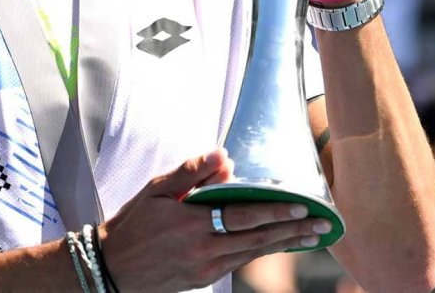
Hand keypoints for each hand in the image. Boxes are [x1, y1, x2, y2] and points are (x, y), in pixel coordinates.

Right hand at [99, 148, 332, 292]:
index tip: (299, 205)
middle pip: (257, 239)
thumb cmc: (133, 223)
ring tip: (311, 237)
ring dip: (285, 244)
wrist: (113, 267)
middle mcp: (202, 249)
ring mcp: (205, 268)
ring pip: (253, 254)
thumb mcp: (155, 191)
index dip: (273, 211)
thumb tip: (222, 155)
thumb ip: (190, 173)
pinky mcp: (204, 279)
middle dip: (292, 231)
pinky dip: (263, 253)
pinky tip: (279, 245)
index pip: (242, 216)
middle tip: (322, 224)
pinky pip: (241, 262)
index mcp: (190, 223)